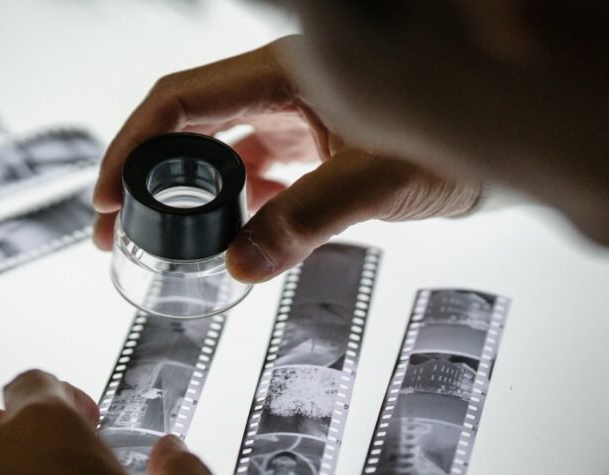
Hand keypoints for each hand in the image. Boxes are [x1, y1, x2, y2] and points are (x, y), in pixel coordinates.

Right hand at [92, 37, 480, 282]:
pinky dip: (235, 210)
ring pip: (219, 155)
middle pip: (187, 127)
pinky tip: (229, 242)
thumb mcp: (377, 180)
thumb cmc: (456, 143)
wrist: (503, 148)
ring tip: (157, 245)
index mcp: (286, 76)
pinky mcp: (313, 149)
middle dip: (143, 178)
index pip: (182, 101)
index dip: (132, 145)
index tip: (106, 197)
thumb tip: (241, 264)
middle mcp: (283, 92)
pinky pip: (256, 177)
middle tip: (114, 232)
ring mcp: (297, 121)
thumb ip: (309, 218)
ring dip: (185, 198)